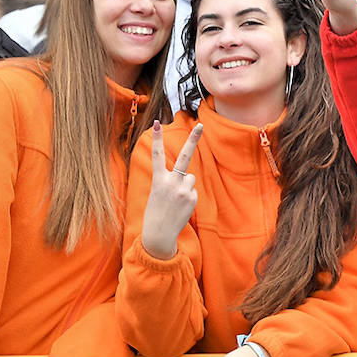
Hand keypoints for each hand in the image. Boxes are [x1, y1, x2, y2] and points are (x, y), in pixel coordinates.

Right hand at [140, 121, 202, 259]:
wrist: (159, 233)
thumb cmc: (156, 211)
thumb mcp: (157, 192)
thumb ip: (170, 180)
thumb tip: (188, 175)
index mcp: (158, 179)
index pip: (157, 155)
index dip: (157, 139)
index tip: (156, 123)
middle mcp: (172, 182)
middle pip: (184, 156)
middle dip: (193, 139)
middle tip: (201, 125)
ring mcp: (183, 190)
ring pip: (190, 177)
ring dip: (185, 185)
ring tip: (176, 199)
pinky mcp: (192, 197)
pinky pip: (193, 190)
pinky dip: (188, 196)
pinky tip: (181, 206)